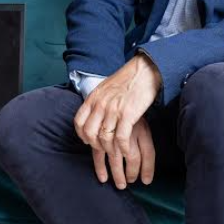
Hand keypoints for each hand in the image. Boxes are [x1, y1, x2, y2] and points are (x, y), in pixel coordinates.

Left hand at [74, 53, 162, 182]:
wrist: (144, 70)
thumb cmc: (127, 80)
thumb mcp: (105, 88)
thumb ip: (97, 101)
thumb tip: (93, 112)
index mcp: (93, 98)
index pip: (79, 122)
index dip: (82, 135)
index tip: (89, 141)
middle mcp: (100, 104)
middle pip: (90, 133)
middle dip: (96, 146)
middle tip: (104, 150)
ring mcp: (113, 110)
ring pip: (104, 138)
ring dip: (110, 149)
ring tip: (117, 153)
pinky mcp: (128, 114)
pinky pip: (120, 137)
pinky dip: (122, 148)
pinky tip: (126, 151)